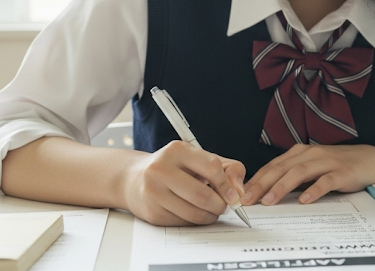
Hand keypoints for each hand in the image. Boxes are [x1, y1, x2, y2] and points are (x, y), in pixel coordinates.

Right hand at [121, 141, 245, 225]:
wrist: (135, 179)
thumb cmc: (173, 168)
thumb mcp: (199, 159)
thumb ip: (226, 168)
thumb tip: (239, 190)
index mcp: (177, 150)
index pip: (212, 168)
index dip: (228, 185)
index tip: (234, 195)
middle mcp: (161, 169)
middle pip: (203, 195)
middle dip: (220, 205)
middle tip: (224, 206)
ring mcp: (154, 192)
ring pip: (194, 213)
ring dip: (210, 216)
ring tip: (211, 210)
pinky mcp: (152, 212)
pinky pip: (183, 222)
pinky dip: (195, 221)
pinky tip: (193, 212)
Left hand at [241, 144, 374, 205]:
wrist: (371, 160)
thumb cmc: (338, 166)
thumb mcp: (312, 169)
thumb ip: (292, 177)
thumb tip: (266, 192)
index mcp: (300, 153)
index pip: (272, 166)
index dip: (256, 179)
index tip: (241, 193)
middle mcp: (310, 154)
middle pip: (280, 168)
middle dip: (261, 184)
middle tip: (247, 199)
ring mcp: (326, 162)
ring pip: (298, 173)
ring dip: (281, 187)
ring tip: (269, 201)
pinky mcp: (341, 172)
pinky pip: (325, 181)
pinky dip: (313, 190)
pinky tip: (304, 200)